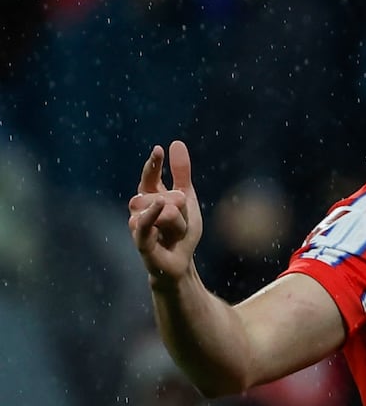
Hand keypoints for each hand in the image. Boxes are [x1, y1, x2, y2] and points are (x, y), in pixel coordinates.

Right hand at [128, 141, 202, 285]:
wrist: (180, 263)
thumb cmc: (181, 232)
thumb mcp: (187, 199)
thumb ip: (181, 173)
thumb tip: (176, 142)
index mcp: (150, 197)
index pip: (149, 177)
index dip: (154, 164)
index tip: (159, 149)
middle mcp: (139, 209)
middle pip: (165, 196)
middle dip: (181, 206)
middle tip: (181, 220)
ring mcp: (138, 224)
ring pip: (164, 210)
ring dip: (179, 222)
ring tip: (176, 234)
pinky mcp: (140, 241)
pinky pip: (144, 224)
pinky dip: (151, 215)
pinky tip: (158, 205)